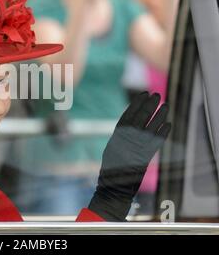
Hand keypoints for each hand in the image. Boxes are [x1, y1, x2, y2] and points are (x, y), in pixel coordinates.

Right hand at [88, 92, 170, 220]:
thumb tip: (131, 122)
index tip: (143, 94)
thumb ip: (121, 135)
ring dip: (160, 115)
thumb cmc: (112, 167)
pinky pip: (156, 142)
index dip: (137, 103)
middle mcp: (127, 138)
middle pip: (140, 117)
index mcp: (117, 135)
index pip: (129, 114)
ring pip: (150, 126)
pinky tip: (168, 124)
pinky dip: (163, 132)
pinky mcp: (145, 156)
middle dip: (149, 105)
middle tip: (157, 95)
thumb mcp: (112, 146)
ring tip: (165, 105)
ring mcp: (136, 147)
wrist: (114, 185)